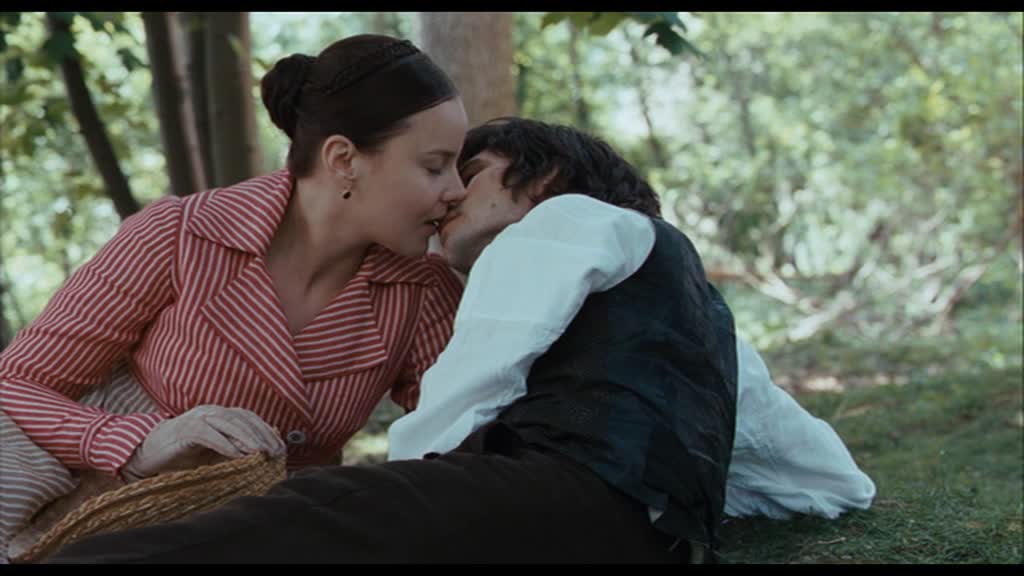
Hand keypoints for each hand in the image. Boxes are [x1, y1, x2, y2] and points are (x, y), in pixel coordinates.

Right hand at [122, 405, 286, 479]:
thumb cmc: (184, 454)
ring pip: (228, 423)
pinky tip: (237, 456)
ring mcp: (198, 418)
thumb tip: (262, 455)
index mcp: (220, 414)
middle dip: (262, 435)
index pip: (250, 419)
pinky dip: (224, 444)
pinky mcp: (185, 430)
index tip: (281, 449)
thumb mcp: (215, 452)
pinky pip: (208, 435)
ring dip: (247, 438)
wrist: (148, 453)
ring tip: (261, 452)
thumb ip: (235, 448)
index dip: (267, 432)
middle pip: (243, 419)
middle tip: (276, 452)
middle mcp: (211, 412)